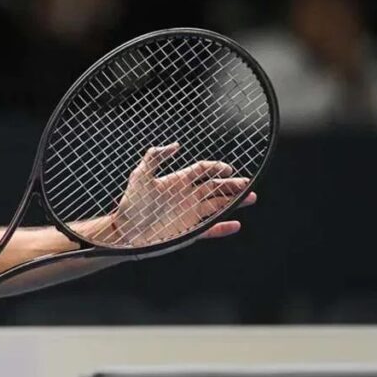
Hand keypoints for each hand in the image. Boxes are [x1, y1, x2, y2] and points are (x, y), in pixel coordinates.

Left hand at [107, 143, 256, 245]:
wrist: (126, 231)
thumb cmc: (131, 203)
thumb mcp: (140, 176)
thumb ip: (155, 157)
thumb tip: (175, 145)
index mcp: (178, 181)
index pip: (202, 170)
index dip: (216, 168)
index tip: (228, 169)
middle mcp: (187, 196)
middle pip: (216, 187)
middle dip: (232, 185)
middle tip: (248, 184)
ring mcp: (190, 213)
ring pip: (218, 205)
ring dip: (234, 202)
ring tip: (251, 197)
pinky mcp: (190, 231)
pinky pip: (211, 229)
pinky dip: (223, 227)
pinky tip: (235, 224)